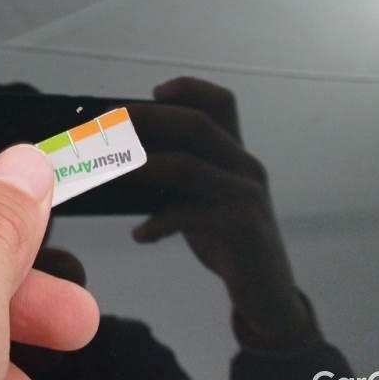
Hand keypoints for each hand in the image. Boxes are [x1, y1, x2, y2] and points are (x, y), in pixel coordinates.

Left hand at [127, 78, 319, 349]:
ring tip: (109, 174)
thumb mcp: (205, 201)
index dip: (189, 88)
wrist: (268, 291)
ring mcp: (246, 195)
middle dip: (148, 118)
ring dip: (140, 166)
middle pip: (197, 124)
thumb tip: (123, 160)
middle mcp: (245, 166)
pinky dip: (158, 223)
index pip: (222, 103)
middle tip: (110, 123)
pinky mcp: (241, 227)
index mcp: (236, 154)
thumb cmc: (227, 241)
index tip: (153, 91)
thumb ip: (179, 179)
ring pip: (187, 165)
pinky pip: (190, 215)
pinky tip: (140, 234)